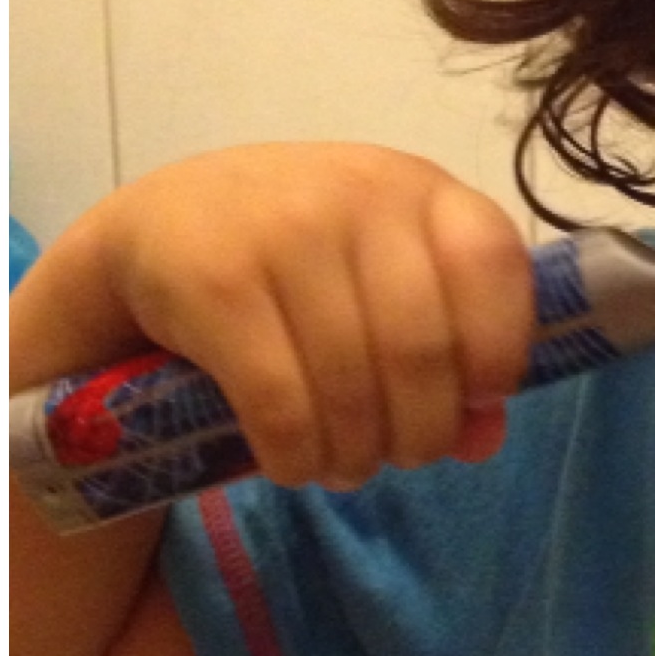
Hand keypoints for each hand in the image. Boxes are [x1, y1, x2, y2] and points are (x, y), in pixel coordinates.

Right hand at [74, 143, 533, 488]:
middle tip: (402, 456)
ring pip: (353, 387)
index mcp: (418, 188)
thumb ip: (451, 353)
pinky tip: (294, 463)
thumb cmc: (299, 268)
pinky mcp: (213, 282)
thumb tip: (483, 439)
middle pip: (422, 350)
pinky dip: (298, 457)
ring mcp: (281, 229)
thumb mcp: (381, 284)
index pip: (494, 264)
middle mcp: (355, 194)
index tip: (475, 398)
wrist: (154, 231)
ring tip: (345, 466)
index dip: (500, 351)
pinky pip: (282, 404)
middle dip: (422, 433)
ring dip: (357, 455)